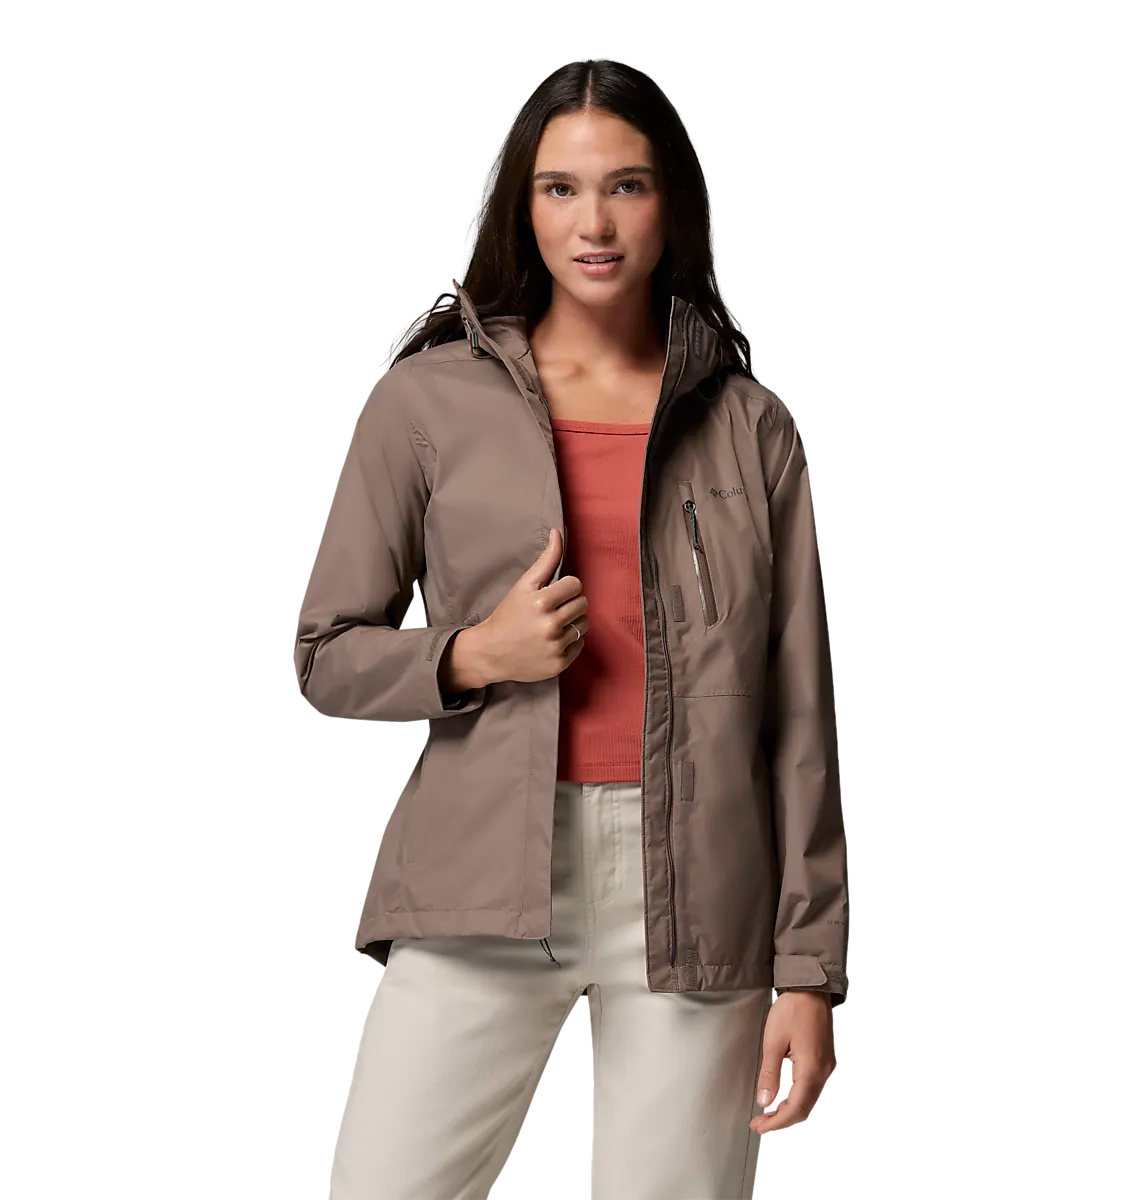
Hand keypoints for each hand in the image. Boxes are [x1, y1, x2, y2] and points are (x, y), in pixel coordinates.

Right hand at [476, 528, 588, 684]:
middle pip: (582, 604)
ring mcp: (555, 647)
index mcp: (541, 602)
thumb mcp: (523, 586)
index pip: (575, 584)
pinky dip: (571, 642)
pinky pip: (580, 645)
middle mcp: (550, 625)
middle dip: (570, 604)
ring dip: (572, 622)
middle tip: (553, 609)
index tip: (553, 594)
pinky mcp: (559, 664)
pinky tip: (553, 640)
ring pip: (584, 624)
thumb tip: (559, 532)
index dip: (565, 587)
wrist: (490, 653)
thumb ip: (546, 560)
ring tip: (553, 624)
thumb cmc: (507, 616)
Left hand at [749, 991, 835, 1135]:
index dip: (777, 1122)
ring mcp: (826, 1065)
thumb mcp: (773, 1041)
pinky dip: (797, 1097)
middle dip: (782, 1119)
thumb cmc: (793, 1009)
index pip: (795, 1108)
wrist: (810, 988)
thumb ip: (770, 1075)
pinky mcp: (824, 1059)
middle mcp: (823, 1071)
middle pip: (804, 1108)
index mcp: (811, 1069)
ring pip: (809, 1099)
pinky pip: (812, 1087)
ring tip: (768, 1113)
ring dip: (789, 1109)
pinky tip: (783, 1096)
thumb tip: (765, 1101)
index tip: (760, 1126)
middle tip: (760, 1123)